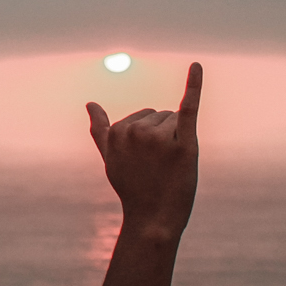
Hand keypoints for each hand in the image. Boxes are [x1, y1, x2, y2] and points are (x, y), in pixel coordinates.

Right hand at [87, 62, 200, 240]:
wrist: (153, 220)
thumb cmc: (133, 189)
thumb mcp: (110, 159)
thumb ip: (99, 130)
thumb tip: (90, 103)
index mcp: (118, 131)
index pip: (144, 117)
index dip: (148, 141)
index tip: (143, 165)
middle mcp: (136, 131)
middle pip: (161, 116)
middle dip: (164, 138)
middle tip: (158, 168)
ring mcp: (160, 137)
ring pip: (176, 121)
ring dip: (178, 142)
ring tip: (169, 167)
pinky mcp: (184, 143)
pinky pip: (189, 107)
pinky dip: (194, 85)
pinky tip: (195, 65)